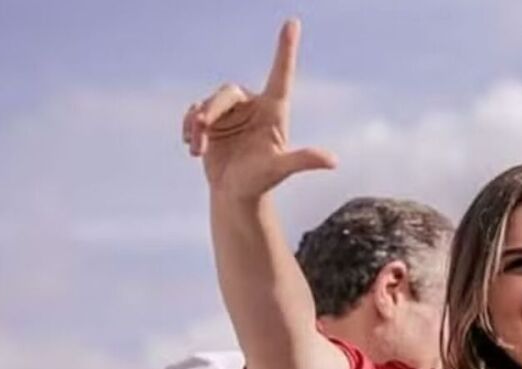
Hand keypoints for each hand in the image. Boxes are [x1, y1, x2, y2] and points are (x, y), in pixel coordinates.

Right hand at [181, 19, 335, 202]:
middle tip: (200, 131)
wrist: (235, 194)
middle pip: (227, 92)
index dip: (286, 48)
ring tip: (196, 150)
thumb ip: (302, 160)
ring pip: (208, 102)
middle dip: (210, 110)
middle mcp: (254, 106)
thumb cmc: (261, 182)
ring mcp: (232, 112)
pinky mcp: (212, 120)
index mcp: (274, 111)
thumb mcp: (279, 169)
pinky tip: (191, 146)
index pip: (281, 74)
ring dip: (197, 125)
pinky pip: (194, 111)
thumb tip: (333, 161)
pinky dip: (189, 127)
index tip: (293, 22)